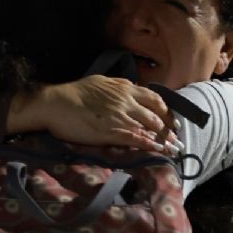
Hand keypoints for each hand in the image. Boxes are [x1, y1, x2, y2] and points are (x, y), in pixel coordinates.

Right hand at [12, 76, 179, 150]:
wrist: (56, 103)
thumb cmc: (74, 92)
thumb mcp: (101, 82)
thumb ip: (118, 86)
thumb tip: (130, 88)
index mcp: (125, 88)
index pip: (155, 100)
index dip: (167, 112)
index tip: (173, 123)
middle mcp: (127, 101)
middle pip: (157, 116)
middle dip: (170, 130)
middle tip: (177, 140)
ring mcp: (121, 117)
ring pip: (150, 128)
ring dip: (165, 140)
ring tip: (174, 149)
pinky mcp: (112, 132)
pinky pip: (137, 139)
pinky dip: (150, 145)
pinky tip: (158, 151)